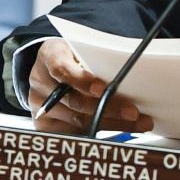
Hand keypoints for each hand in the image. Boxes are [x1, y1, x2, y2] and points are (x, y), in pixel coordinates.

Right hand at [27, 39, 153, 134]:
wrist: (49, 67)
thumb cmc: (74, 55)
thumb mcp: (82, 47)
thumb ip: (97, 58)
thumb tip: (128, 73)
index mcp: (50, 56)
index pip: (62, 69)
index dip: (82, 80)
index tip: (102, 88)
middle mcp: (41, 82)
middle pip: (75, 101)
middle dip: (107, 108)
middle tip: (132, 112)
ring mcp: (41, 106)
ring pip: (78, 121)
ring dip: (112, 123)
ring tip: (138, 123)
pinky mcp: (45, 124)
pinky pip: (75, 132)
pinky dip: (101, 132)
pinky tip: (122, 130)